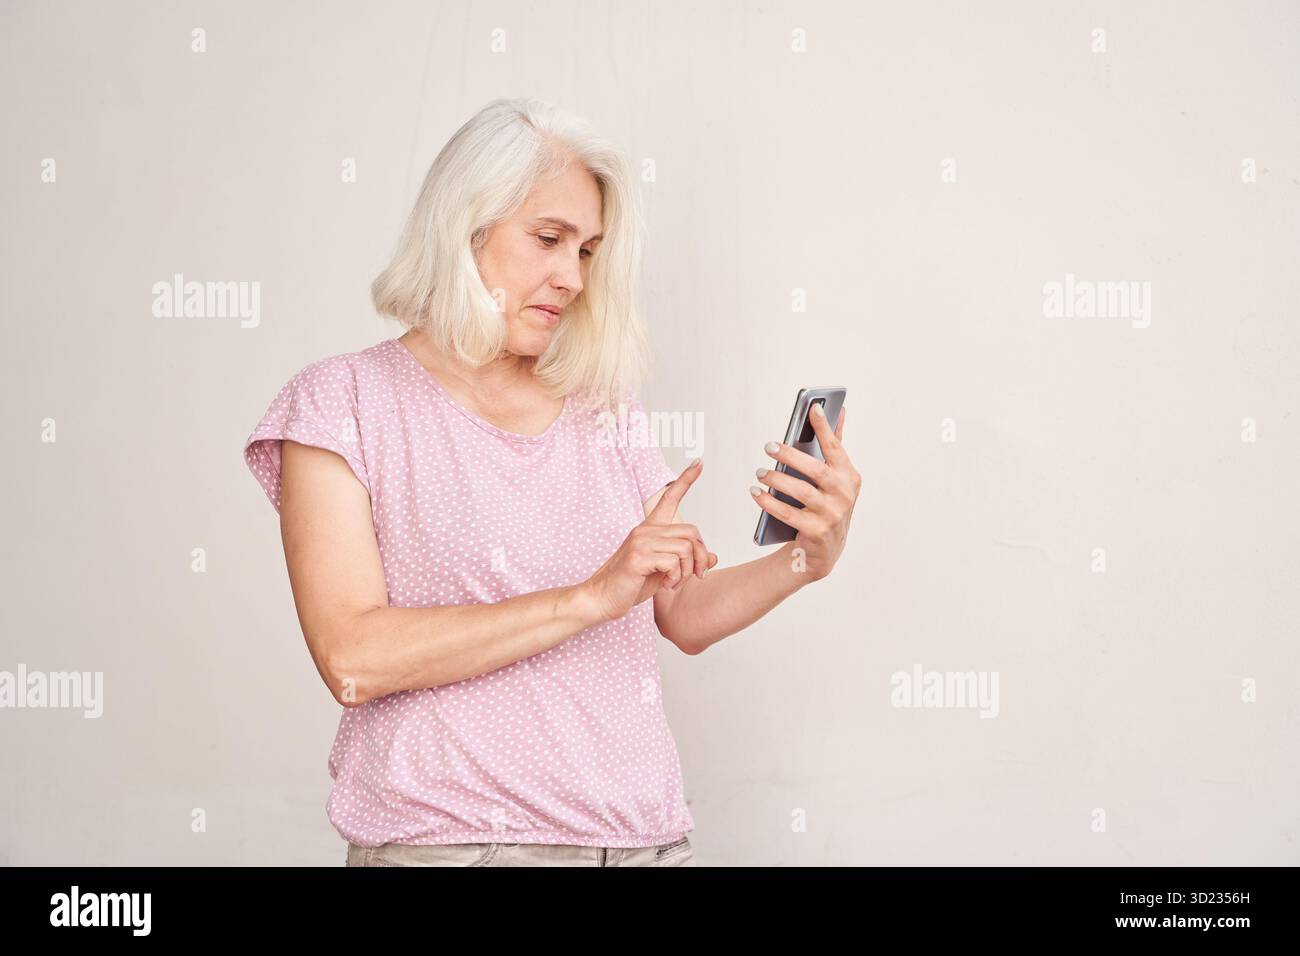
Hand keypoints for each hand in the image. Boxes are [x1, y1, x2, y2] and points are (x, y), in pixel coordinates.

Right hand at [584, 459, 716, 621]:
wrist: (602, 599)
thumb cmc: (631, 584)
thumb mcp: (665, 572)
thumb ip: (686, 562)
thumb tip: (712, 557)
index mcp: (650, 529)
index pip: (670, 498)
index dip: (686, 480)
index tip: (699, 463)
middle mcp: (645, 530)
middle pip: (691, 532)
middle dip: (700, 557)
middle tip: (696, 575)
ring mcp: (641, 541)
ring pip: (685, 548)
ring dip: (687, 571)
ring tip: (675, 582)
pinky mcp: (638, 556)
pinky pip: (674, 562)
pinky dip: (676, 578)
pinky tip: (666, 585)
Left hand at [751, 404, 859, 580]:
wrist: (825, 549)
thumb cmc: (827, 504)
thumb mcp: (836, 478)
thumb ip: (836, 446)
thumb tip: (840, 411)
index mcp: (849, 477)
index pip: (836, 448)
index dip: (825, 428)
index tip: (813, 407)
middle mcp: (845, 495)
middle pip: (816, 470)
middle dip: (791, 456)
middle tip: (769, 446)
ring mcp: (833, 515)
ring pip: (801, 492)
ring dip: (777, 480)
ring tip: (760, 472)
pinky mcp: (817, 532)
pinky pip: (789, 514)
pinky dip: (770, 503)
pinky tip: (756, 493)